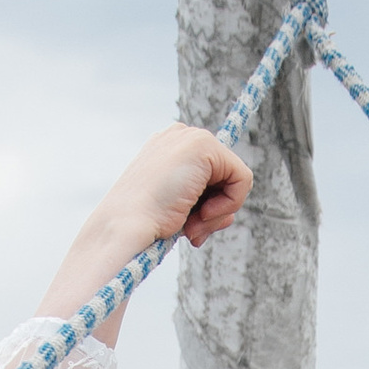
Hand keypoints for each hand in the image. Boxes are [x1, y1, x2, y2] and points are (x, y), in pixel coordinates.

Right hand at [40, 129, 251, 330]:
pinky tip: (202, 214)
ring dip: (218, 213)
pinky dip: (230, 204)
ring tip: (192, 228)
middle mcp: (181, 136)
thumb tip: (229, 214)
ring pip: (234, 180)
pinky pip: (242, 179)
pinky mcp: (204, 146)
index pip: (211, 178)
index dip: (208, 208)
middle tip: (192, 232)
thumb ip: (203, 205)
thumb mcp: (178, 211)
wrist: (126, 225)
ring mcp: (192, 137)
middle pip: (224, 178)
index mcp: (170, 148)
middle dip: (214, 211)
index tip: (190, 229)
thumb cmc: (145, 224)